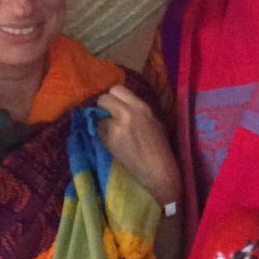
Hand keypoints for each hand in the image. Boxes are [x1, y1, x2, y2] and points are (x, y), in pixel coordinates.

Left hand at [96, 85, 180, 206]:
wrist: (158, 170)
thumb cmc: (160, 147)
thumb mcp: (154, 121)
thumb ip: (137, 110)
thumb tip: (122, 105)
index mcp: (140, 106)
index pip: (116, 89)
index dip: (113, 97)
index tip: (115, 105)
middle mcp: (127, 113)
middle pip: (103, 98)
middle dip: (103, 106)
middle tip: (108, 116)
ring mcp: (116, 126)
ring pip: (98, 116)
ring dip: (101, 122)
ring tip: (111, 132)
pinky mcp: (109, 141)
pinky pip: (98, 131)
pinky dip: (101, 135)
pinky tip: (111, 142)